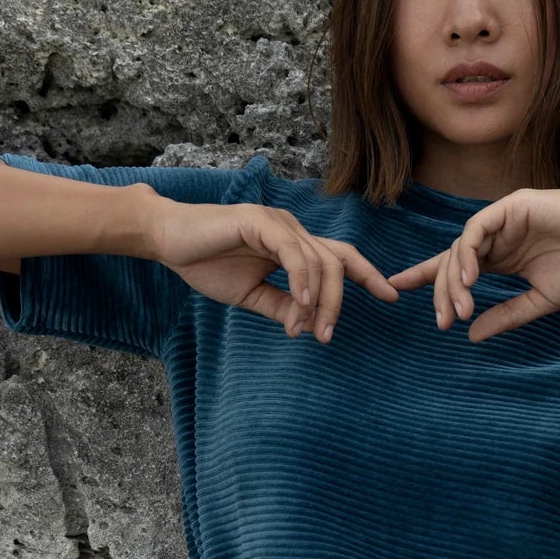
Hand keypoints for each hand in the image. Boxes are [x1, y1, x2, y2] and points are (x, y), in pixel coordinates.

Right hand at [144, 197, 400, 340]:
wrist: (168, 241)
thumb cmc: (206, 263)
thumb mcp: (251, 295)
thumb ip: (282, 307)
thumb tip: (309, 327)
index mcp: (294, 245)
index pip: (341, 258)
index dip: (368, 276)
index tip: (391, 298)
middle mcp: (293, 230)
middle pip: (337, 264)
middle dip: (340, 303)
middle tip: (328, 337)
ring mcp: (279, 222)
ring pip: (319, 261)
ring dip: (320, 301)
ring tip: (310, 330)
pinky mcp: (260, 221)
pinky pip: (293, 251)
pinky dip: (302, 279)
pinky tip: (302, 304)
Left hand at [385, 185, 559, 340]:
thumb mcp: (542, 301)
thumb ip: (507, 316)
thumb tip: (471, 335)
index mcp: (502, 258)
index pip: (455, 268)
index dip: (425, 278)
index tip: (396, 290)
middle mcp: (497, 238)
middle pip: (452, 263)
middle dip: (440, 292)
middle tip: (443, 322)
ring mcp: (502, 220)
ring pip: (460, 248)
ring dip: (455, 280)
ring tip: (460, 308)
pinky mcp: (511, 206)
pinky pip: (476, 229)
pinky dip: (468, 253)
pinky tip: (470, 279)